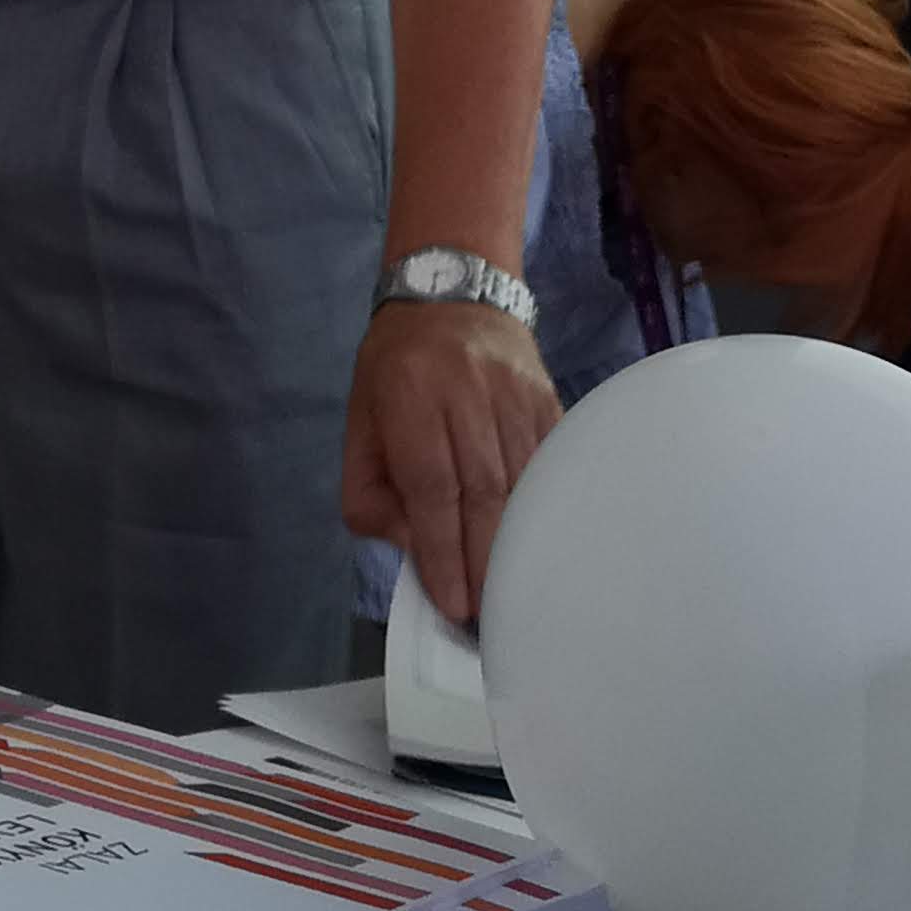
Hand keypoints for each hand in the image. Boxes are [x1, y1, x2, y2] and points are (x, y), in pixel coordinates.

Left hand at [340, 302, 560, 629]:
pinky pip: (552, 463)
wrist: (451, 293)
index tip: (453, 603)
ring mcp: (515, 392)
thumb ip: (370, 490)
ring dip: (519, 546)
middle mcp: (467, 391)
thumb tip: (412, 547)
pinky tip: (544, 548)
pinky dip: (548, 510)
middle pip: (483, 489)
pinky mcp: (548, 398)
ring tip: (513, 595)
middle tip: (486, 617)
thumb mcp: (359, 422)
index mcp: (410, 394)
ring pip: (523, 482)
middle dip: (484, 561)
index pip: (430, 485)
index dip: (443, 549)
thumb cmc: (396, 369)